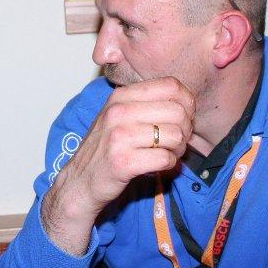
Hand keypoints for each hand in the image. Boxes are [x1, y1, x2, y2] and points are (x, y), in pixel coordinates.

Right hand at [41, 77, 193, 254]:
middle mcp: (118, 112)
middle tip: (177, 141)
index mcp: (120, 96)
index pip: (171, 86)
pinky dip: (169, 164)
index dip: (186, 102)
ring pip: (175, 135)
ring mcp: (119, 137)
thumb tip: (187, 102)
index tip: (182, 118)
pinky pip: (165, 158)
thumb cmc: (105, 149)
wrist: (80, 181)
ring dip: (178, 149)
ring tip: (168, 153)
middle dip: (186, 129)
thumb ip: (146, 104)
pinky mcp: (123, 162)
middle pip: (178, 111)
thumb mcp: (119, 116)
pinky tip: (159, 165)